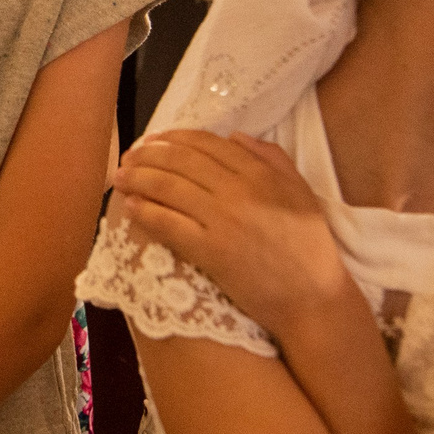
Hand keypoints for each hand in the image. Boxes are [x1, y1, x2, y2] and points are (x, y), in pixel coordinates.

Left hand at [112, 130, 354, 333]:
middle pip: (181, 161)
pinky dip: (146, 212)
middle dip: (148, 154)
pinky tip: (131, 207)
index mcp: (260, 174)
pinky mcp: (210, 252)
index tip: (155, 139)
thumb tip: (235, 136)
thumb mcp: (300, 191)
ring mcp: (222, 221)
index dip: (174, 138)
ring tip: (121, 176)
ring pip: (169, 188)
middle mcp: (238, 191)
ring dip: (139, 179)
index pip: (206, 144)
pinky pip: (169, 225)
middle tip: (129, 155)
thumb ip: (272, 158)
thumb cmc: (309, 246)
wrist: (312, 297)